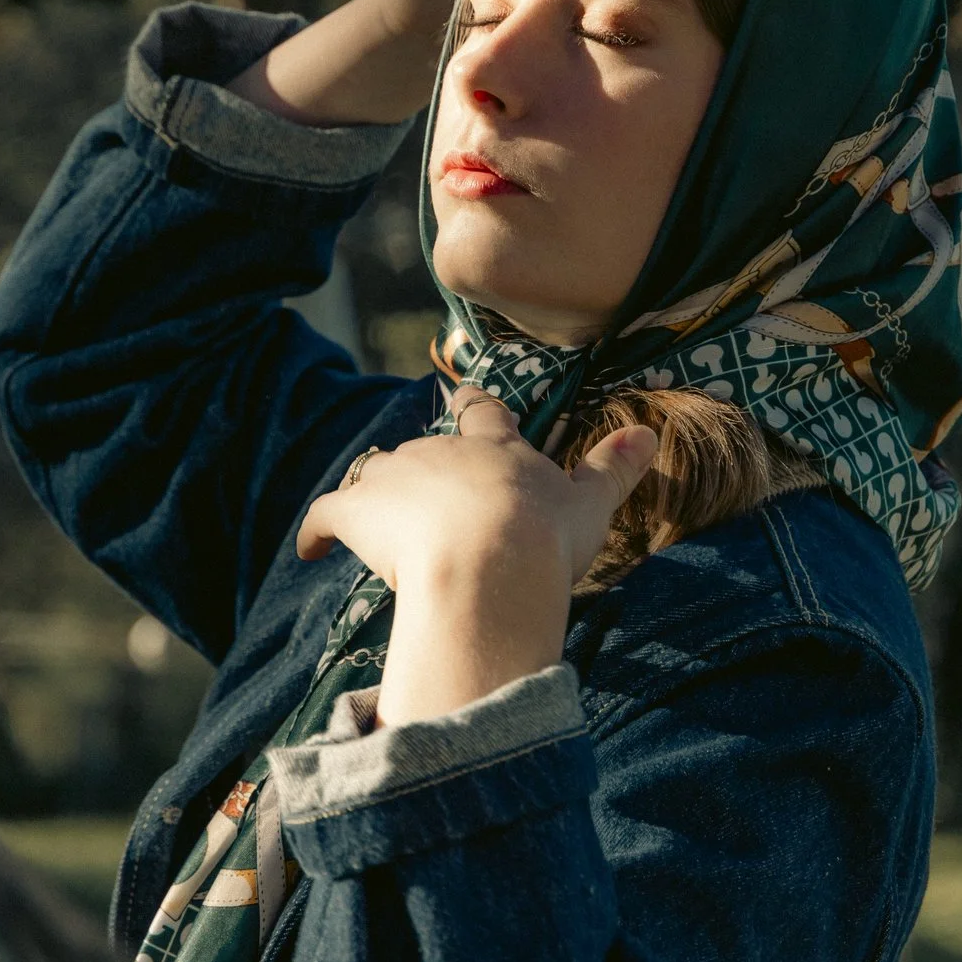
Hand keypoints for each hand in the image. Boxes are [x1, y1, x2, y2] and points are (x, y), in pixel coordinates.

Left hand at [296, 383, 657, 725]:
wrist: (490, 563)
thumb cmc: (545, 537)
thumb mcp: (590, 504)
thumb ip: (614, 468)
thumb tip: (651, 433)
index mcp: (495, 447)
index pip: (480, 413)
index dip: (470, 407)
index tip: (461, 398)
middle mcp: (440, 451)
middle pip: (420, 449)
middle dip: (419, 471)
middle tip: (424, 504)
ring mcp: (395, 477)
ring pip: (374, 476)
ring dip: (375, 500)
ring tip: (378, 532)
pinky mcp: (357, 510)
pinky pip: (325, 515)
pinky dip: (315, 531)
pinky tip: (310, 551)